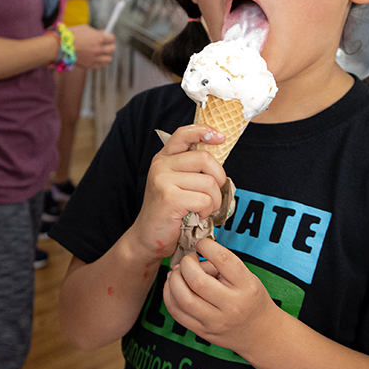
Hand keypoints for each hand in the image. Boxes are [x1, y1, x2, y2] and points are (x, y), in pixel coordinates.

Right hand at [70, 24, 115, 70]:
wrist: (60, 46)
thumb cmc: (71, 35)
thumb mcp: (85, 29)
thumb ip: (96, 33)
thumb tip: (102, 35)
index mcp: (98, 38)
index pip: (112, 38)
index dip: (110, 36)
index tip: (107, 36)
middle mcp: (98, 49)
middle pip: (112, 49)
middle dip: (110, 45)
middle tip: (105, 44)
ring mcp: (94, 58)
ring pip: (109, 59)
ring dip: (106, 55)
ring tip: (101, 52)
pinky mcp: (89, 65)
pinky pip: (100, 65)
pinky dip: (100, 62)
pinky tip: (96, 58)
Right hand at [127, 124, 225, 262]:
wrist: (147, 237)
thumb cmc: (168, 212)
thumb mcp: (177, 183)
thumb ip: (191, 169)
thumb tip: (218, 156)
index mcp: (164, 158)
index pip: (184, 134)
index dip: (204, 131)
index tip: (220, 138)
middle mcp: (161, 165)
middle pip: (205, 159)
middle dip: (218, 179)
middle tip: (212, 195)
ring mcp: (163, 180)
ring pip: (208, 182)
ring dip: (213, 200)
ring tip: (202, 209)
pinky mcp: (169, 197)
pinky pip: (204, 200)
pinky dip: (206, 211)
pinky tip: (196, 216)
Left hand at [162, 236, 279, 356]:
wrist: (260, 333)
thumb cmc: (250, 299)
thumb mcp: (247, 277)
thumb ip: (223, 265)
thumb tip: (194, 256)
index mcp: (246, 287)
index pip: (223, 260)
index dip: (206, 246)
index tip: (201, 244)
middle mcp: (232, 306)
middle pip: (197, 281)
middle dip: (186, 264)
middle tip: (188, 261)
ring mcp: (215, 321)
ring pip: (183, 299)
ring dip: (174, 280)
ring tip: (178, 273)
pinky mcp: (202, 331)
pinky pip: (176, 312)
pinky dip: (169, 295)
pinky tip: (173, 286)